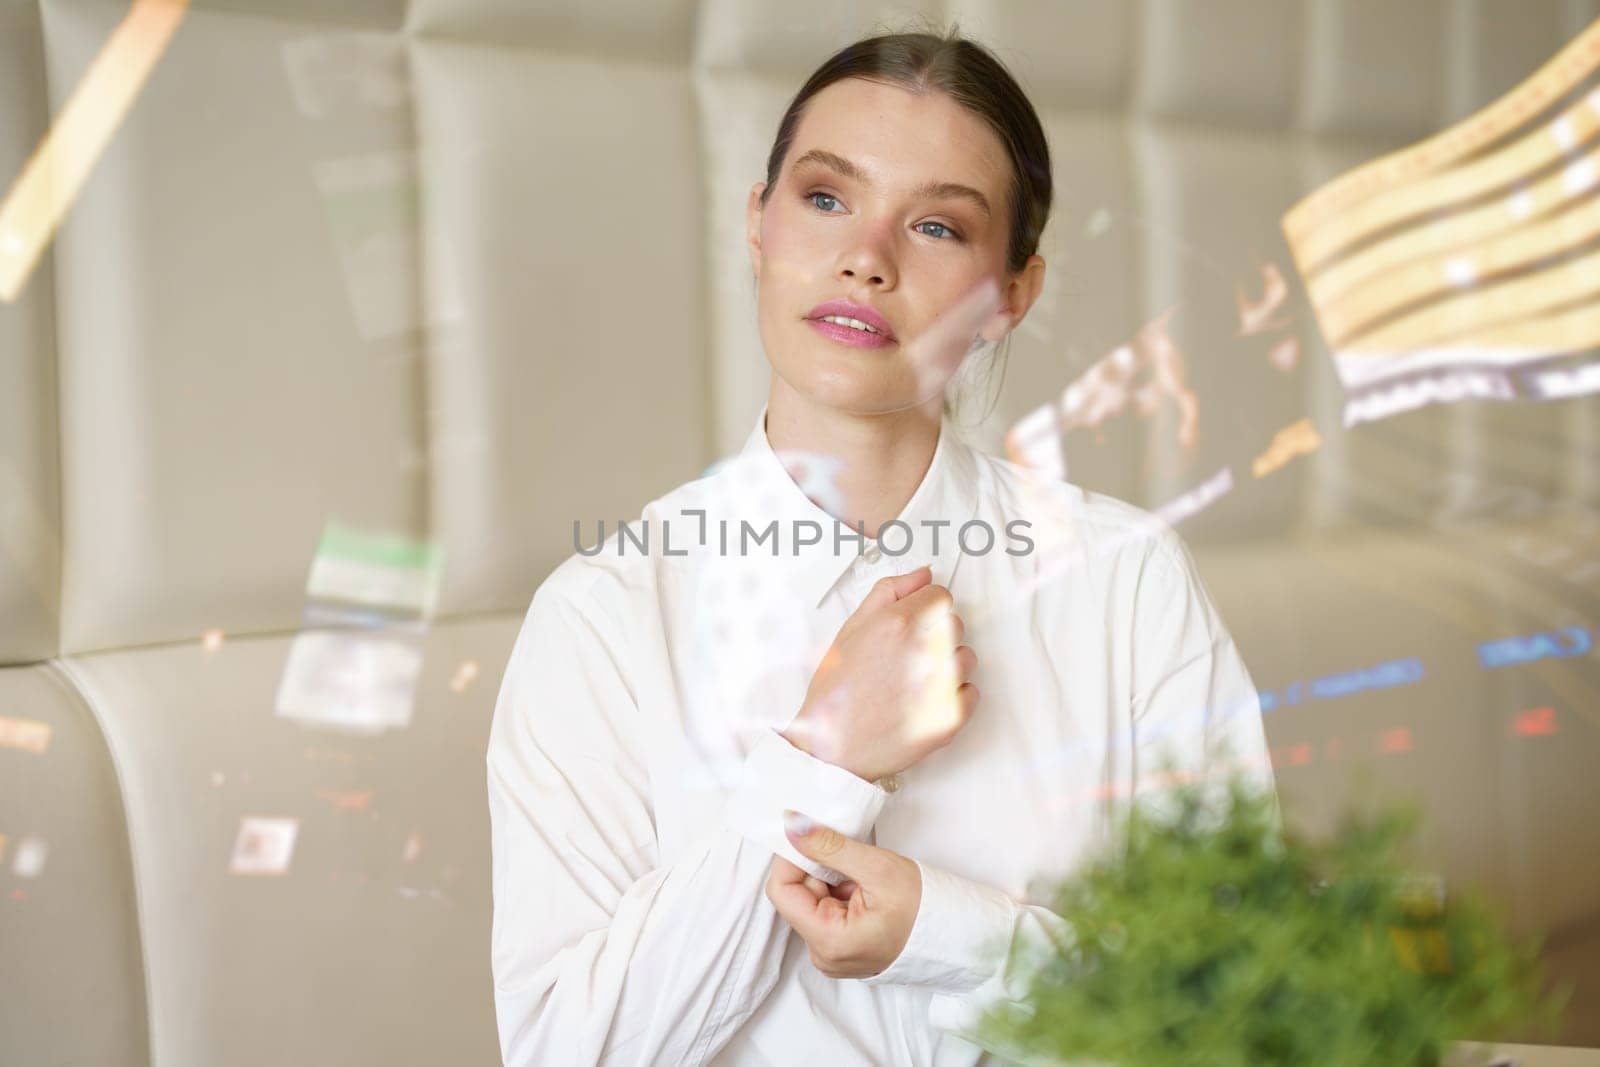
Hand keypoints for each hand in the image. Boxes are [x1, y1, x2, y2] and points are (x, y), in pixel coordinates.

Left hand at [765, 810, 921, 978]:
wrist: (954, 935)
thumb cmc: (924, 907)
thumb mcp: (877, 868)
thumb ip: (830, 846)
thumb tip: (792, 826)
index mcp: (829, 942)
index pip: (782, 891)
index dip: (791, 858)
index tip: (812, 836)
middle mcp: (824, 955)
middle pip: (797, 895)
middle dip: (818, 869)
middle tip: (850, 857)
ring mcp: (831, 955)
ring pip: (811, 900)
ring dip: (831, 879)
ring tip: (863, 878)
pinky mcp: (840, 949)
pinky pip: (825, 912)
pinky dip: (838, 892)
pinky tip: (863, 890)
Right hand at [783, 564, 977, 781]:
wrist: (832, 747)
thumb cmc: (836, 690)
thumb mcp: (850, 629)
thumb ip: (888, 593)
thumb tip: (923, 574)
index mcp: (899, 623)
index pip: (940, 595)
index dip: (924, 608)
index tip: (911, 623)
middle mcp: (925, 650)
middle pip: (954, 624)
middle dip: (934, 635)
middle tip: (904, 657)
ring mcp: (942, 685)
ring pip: (966, 657)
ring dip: (946, 665)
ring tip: (911, 682)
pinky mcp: (952, 716)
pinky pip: (970, 692)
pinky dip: (953, 696)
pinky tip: (922, 702)